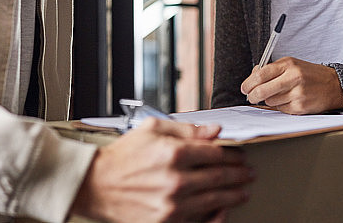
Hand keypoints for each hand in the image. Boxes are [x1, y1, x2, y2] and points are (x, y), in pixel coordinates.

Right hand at [70, 118, 253, 222]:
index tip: (239, 155)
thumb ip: (186, 129)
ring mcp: (172, 204)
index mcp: (174, 153)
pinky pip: (199, 219)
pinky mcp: (166, 222)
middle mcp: (176, 180)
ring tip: (243, 191)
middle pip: (220, 176)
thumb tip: (214, 130)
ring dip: (234, 195)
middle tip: (248, 173)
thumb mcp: (152, 129)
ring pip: (215, 199)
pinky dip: (215, 215)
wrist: (94, 185)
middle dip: (239, 174)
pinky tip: (223, 210)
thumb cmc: (121, 157)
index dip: (233, 154)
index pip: (216, 153)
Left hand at [240, 57, 342, 114]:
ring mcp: (297, 93)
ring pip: (270, 101)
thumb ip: (271, 70)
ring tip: (282, 94)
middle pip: (262, 91)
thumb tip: (252, 78)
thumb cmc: (309, 74)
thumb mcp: (291, 65)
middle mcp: (293, 78)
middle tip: (252, 97)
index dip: (248, 83)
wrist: (333, 85)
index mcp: (288, 64)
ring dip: (270, 100)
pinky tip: (291, 100)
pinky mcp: (300, 107)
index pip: (261, 74)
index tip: (244, 88)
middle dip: (253, 96)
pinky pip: (281, 109)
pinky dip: (281, 106)